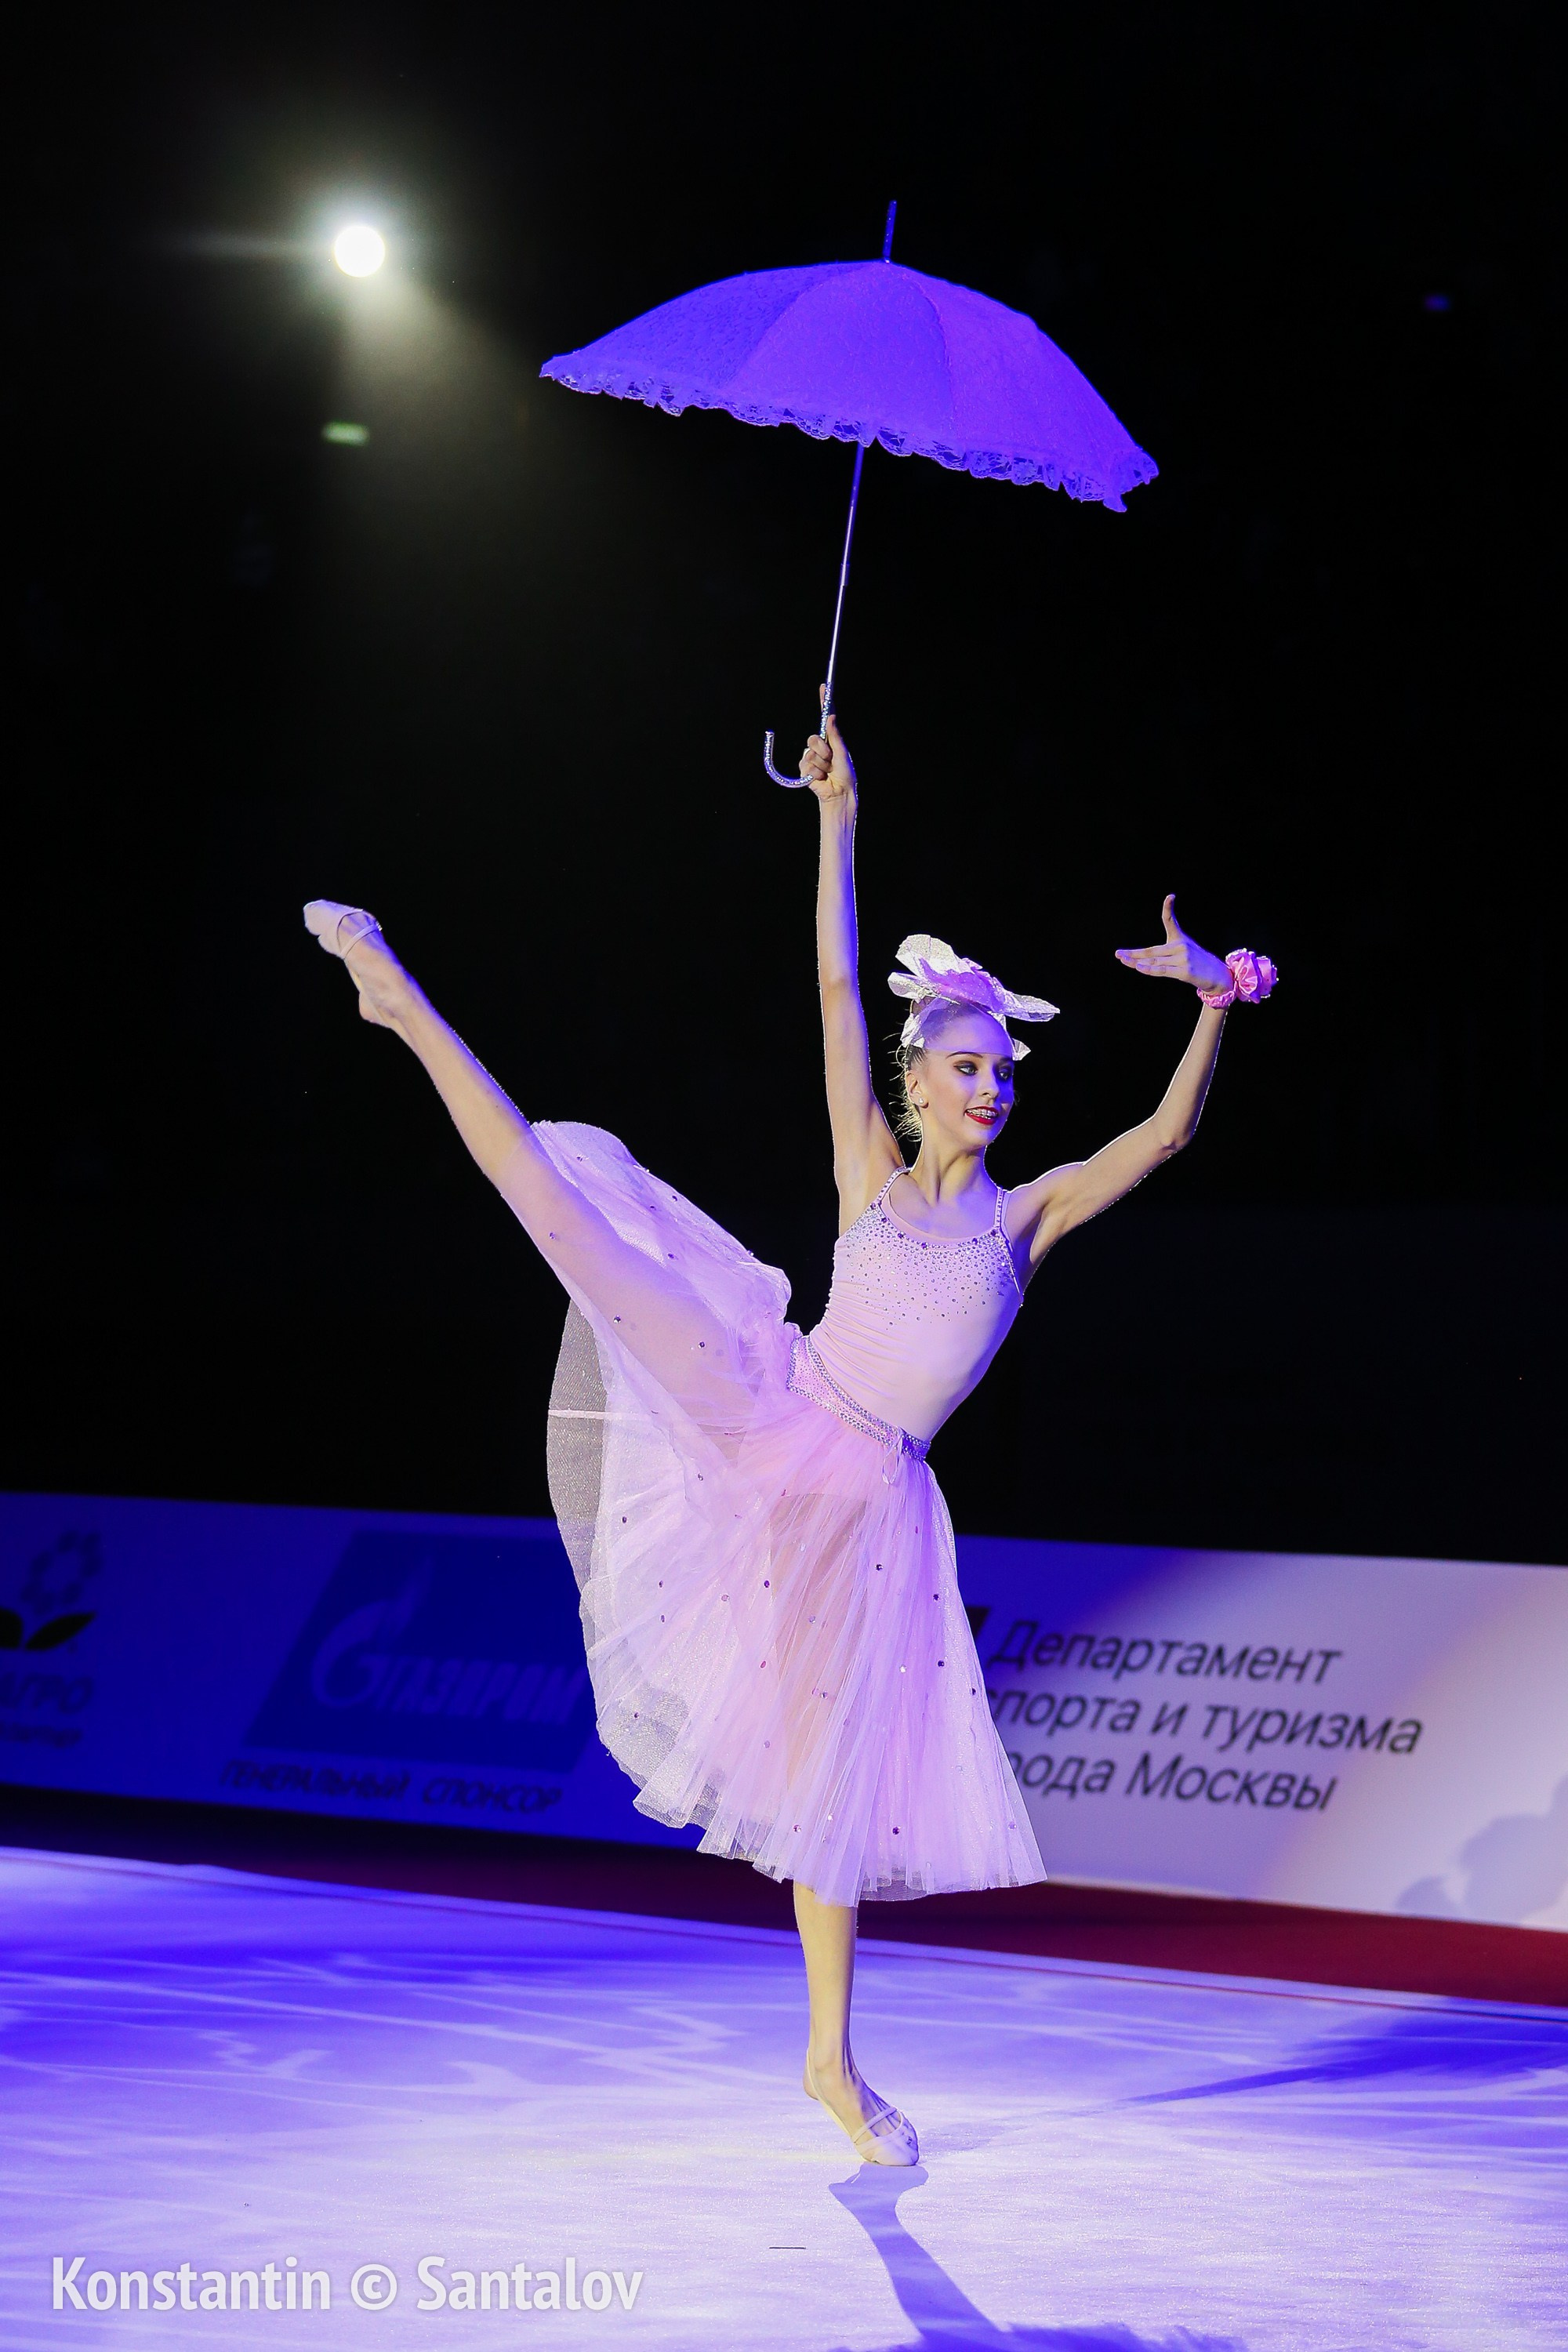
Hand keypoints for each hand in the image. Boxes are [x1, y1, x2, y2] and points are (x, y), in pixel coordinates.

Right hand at [799, 688, 856, 808]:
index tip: (824, 687)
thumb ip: (835, 735)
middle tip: (830, 759)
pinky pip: (806, 765)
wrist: (839, 792)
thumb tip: (831, 715)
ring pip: (810, 753)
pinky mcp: (804, 769)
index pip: (824, 717)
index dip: (824, 702)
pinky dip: (816, 772)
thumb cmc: (845, 773)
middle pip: (813, 738)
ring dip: (821, 764)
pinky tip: (821, 778)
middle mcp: (820, 747)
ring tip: (828, 771)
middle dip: (822, 749)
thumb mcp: (842, 752)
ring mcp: (811, 757)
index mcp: (830, 739)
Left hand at [1115, 895, 1231, 996]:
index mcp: (1180, 938)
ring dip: (1137, 963)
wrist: (1217, 976)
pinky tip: (1138, 967)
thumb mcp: (1183, 951)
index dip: (1169, 908)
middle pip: (1151, 950)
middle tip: (1118, 954)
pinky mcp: (1185, 971)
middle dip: (1133, 954)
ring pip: (1154, 961)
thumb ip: (1162, 955)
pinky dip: (1149, 969)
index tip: (1170, 896)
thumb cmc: (1197, 963)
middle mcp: (1181, 946)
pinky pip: (1162, 970)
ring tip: (1124, 960)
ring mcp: (1183, 958)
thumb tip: (1139, 961)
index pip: (1171, 920)